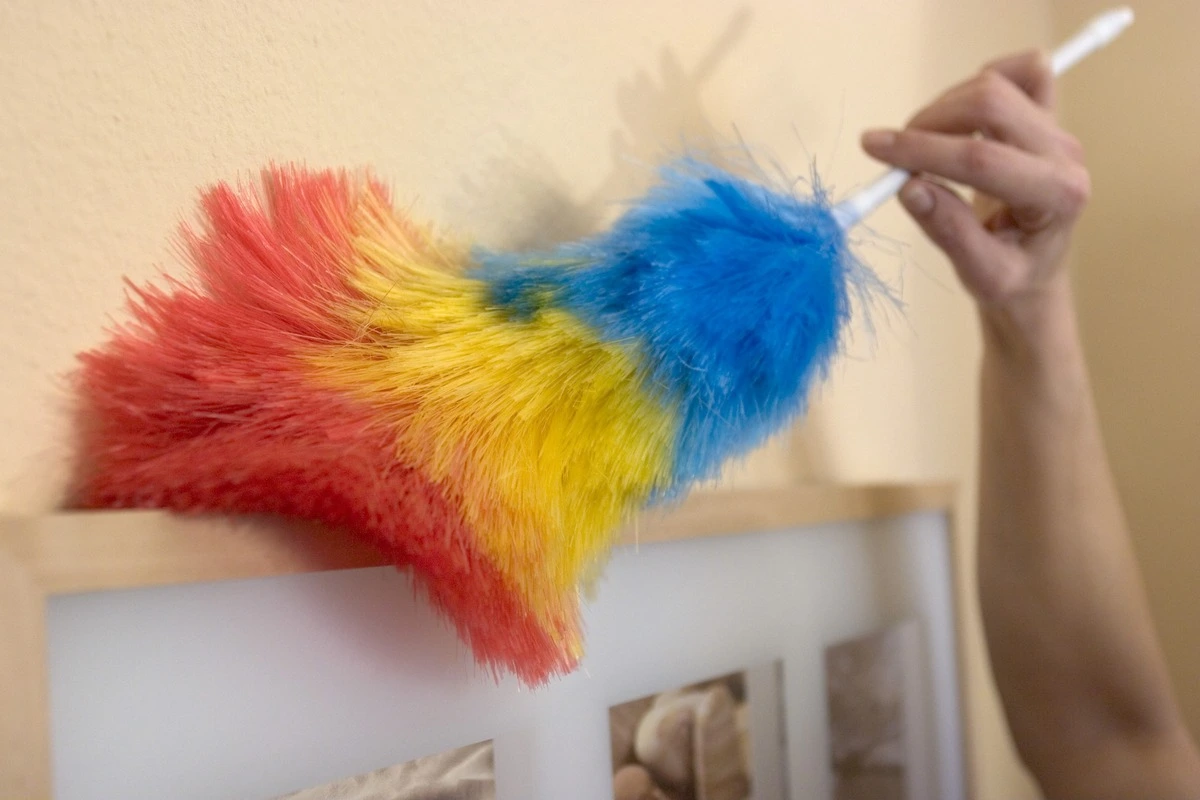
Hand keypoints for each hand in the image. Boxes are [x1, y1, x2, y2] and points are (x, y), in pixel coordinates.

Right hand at [860, 51, 1090, 314]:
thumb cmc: (1012, 280)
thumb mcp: (981, 275)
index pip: (980, 159)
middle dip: (930, 122)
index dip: (921, 150)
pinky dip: (988, 77)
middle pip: (991, 104)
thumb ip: (949, 231)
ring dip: (945, 107)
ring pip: (997, 85)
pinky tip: (961, 112)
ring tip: (921, 146)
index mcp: (1057, 196)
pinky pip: (1027, 71)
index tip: (874, 148)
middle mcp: (1064, 155)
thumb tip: (908, 187)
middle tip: (895, 153)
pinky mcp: (1049, 118)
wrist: (1036, 274)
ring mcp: (1058, 131)